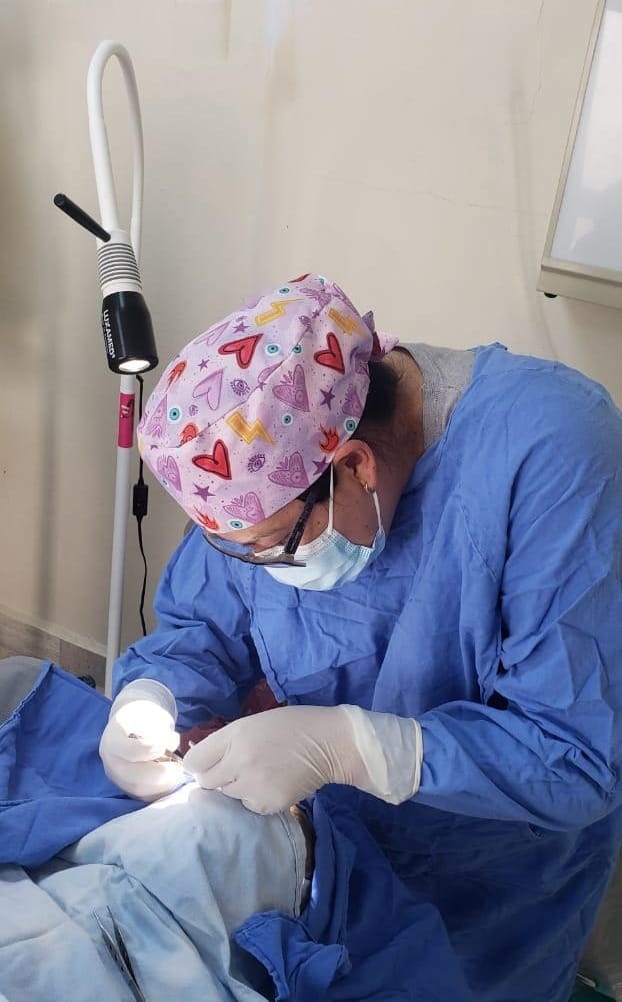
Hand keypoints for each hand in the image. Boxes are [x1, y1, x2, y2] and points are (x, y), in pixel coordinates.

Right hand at [99, 683, 183, 801]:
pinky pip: (144, 797)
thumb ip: (160, 731)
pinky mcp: (127, 788)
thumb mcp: (152, 715)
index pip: (130, 751)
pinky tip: (171, 779)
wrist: (133, 724)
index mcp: (113, 738)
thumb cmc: (145, 718)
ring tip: (177, 772)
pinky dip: (161, 790)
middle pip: (133, 776)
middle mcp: (110, 761)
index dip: (151, 750)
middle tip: (178, 767)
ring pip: (139, 790)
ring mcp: (117, 777)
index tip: (164, 746)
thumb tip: (170, 746)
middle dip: (160, 773)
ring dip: (163, 784)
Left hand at [183, 703, 423, 813]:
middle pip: (206, 782)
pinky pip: (247, 807)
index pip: (194, 762)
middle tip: (237, 770)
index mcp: (235, 735)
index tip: (209, 763)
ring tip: (258, 775)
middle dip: (217, 777)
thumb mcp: (252, 723)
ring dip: (235, 788)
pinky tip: (270, 786)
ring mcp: (254, 785)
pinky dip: (254, 800)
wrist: (330, 743)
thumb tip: (196, 761)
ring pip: (227, 796)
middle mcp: (239, 761)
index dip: (199, 763)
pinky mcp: (269, 804)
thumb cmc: (290, 726)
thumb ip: (224, 741)